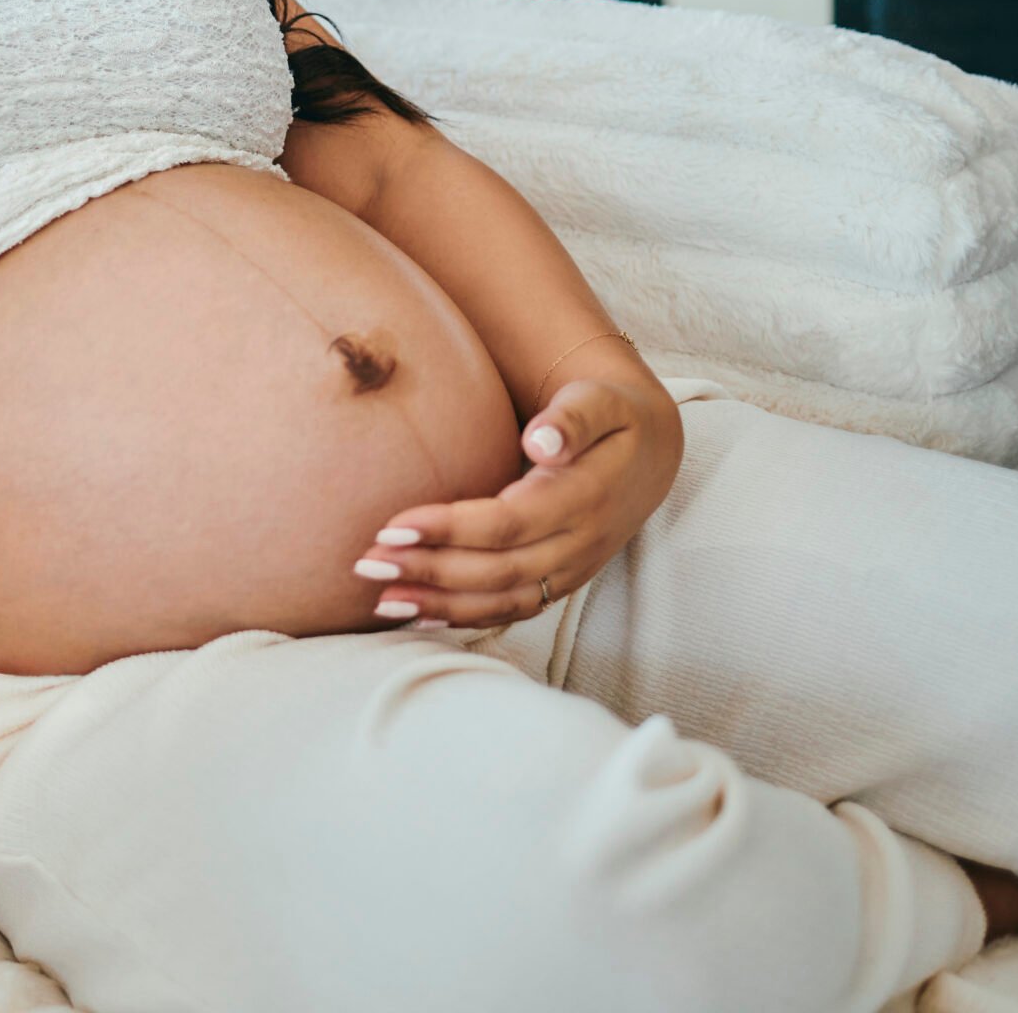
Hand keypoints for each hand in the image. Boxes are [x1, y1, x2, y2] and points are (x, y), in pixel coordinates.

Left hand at [353, 377, 683, 629]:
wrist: (651, 451)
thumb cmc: (611, 415)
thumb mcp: (601, 401)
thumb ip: (572, 418)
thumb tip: (540, 440)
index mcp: (585, 497)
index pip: (508, 523)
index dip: (449, 529)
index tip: (392, 527)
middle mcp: (580, 543)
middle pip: (497, 569)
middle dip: (429, 571)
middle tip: (366, 563)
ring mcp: (573, 569)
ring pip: (502, 599)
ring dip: (440, 604)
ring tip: (380, 600)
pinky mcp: (562, 581)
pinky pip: (512, 609)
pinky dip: (465, 617)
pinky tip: (418, 616)